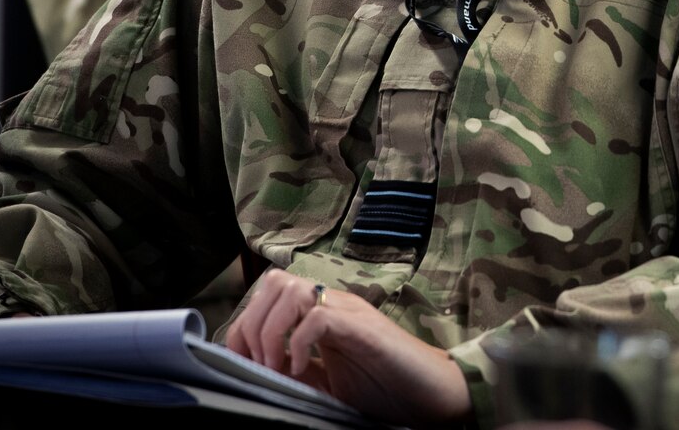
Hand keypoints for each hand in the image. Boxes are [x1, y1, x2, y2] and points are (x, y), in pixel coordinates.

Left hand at [224, 267, 472, 425]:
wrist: (435, 395)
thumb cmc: (386, 388)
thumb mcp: (329, 383)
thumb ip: (299, 371)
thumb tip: (257, 371)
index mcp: (323, 312)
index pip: (268, 295)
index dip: (243, 327)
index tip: (242, 364)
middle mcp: (334, 303)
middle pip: (274, 282)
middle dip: (251, 324)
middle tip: (258, 364)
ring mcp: (350, 311)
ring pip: (292, 290)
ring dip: (271, 330)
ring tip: (275, 366)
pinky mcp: (364, 329)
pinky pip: (318, 317)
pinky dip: (298, 343)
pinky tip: (301, 369)